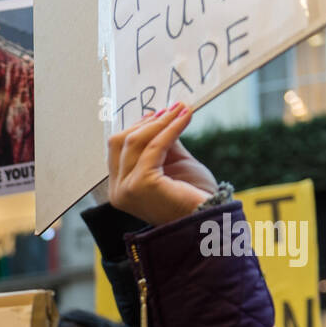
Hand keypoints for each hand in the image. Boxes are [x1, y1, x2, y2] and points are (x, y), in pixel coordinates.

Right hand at [107, 103, 216, 226]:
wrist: (208, 218)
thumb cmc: (192, 196)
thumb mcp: (172, 163)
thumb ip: (161, 143)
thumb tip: (160, 116)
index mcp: (120, 188)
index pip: (117, 149)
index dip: (137, 127)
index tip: (160, 113)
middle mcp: (117, 191)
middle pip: (120, 142)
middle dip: (147, 122)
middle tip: (172, 108)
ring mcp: (126, 189)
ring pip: (135, 141)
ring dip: (161, 122)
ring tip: (181, 109)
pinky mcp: (140, 184)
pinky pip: (154, 147)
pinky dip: (171, 128)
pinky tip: (185, 117)